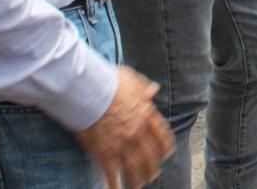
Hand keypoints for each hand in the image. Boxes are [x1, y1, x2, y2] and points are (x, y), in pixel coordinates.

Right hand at [74, 66, 174, 188]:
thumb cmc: (109, 81)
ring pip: (135, 168)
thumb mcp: (132, 79)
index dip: (165, 147)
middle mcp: (138, 132)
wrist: (90, 91)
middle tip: (153, 175)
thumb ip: (143, 87)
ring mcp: (122, 144)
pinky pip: (112, 174)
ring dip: (138, 179)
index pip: (162, 135)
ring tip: (138, 186)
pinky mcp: (105, 153)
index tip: (166, 154)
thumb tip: (153, 89)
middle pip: (150, 155)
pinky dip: (114, 185)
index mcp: (146, 115)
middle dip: (153, 168)